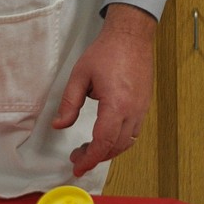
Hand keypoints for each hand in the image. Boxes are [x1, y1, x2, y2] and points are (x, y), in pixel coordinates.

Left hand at [52, 2, 155, 177]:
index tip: (78, 167)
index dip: (90, 158)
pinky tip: (105, 137)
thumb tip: (59, 125)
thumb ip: (69, 103)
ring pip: (127, 143)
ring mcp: (141, 110)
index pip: (103, 142)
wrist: (131, 37)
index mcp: (116, 104)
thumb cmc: (107, 52)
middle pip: (116, 147)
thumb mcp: (80, 75)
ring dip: (108, 151)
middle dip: (96, 157)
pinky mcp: (144, 106)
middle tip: (77, 158)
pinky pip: (133, 133)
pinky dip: (119, 141)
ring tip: (88, 150)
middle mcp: (133, 111)